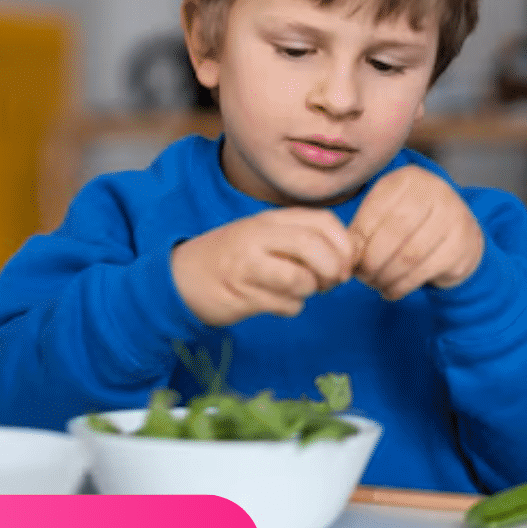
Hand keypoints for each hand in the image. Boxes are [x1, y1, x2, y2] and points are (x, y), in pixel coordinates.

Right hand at [171, 207, 355, 325]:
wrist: (179, 277)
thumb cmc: (232, 258)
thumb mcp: (264, 237)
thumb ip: (301, 239)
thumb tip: (347, 256)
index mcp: (270, 219)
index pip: (323, 220)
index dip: (343, 244)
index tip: (344, 262)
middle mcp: (259, 236)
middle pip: (314, 246)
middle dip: (332, 270)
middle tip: (331, 282)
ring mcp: (248, 264)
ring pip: (301, 279)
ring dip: (311, 291)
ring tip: (300, 291)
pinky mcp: (241, 294)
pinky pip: (285, 304)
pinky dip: (291, 308)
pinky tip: (277, 302)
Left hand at [348, 165, 483, 300]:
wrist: (459, 232)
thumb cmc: (411, 222)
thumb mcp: (385, 213)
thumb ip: (364, 228)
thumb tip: (344, 257)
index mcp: (408, 178)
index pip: (374, 212)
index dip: (358, 240)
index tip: (348, 258)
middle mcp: (435, 191)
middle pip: (393, 234)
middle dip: (371, 261)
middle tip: (362, 276)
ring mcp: (453, 216)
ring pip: (409, 255)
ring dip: (385, 276)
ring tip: (374, 284)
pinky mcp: (462, 244)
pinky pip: (425, 271)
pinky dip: (402, 286)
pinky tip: (392, 290)